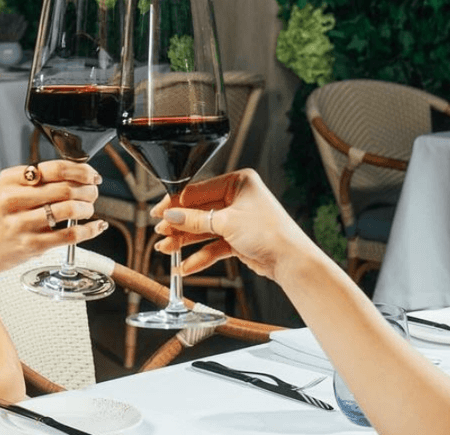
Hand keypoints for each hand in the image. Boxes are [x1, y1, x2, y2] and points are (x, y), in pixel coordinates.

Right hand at [0, 159, 107, 271]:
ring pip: (69, 210)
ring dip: (87, 208)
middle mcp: (13, 199)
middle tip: (93, 192)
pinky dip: (89, 230)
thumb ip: (37, 181)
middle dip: (88, 190)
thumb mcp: (8, 190)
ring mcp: (21, 223)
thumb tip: (78, 174)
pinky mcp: (31, 245)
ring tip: (89, 209)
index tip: (92, 175)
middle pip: (65, 188)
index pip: (55, 168)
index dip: (81, 171)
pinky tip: (95, 226)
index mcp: (10, 179)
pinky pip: (69, 235)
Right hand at [150, 168, 317, 281]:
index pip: (198, 191)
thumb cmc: (269, 232)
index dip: (176, 203)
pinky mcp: (237, 239)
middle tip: (160, 233)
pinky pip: (213, 246)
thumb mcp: (226, 222)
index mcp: (238, 183)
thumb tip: (170, 215)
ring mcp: (237, 219)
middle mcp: (237, 198)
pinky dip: (200, 256)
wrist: (291, 261)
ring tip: (166, 250)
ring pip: (204, 230)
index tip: (159, 213)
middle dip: (179, 225)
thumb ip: (195, 219)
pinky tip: (185, 266)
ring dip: (185, 242)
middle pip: (199, 211)